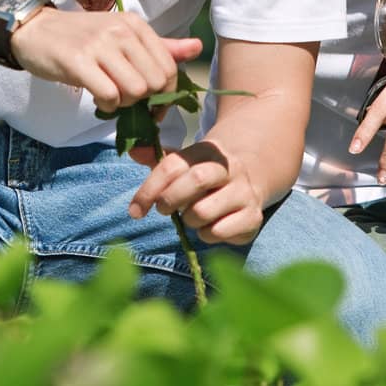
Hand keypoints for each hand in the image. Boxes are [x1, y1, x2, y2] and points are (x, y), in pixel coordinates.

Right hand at [11, 8, 202, 112]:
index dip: (164, 94)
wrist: (34, 31)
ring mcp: (99, 45)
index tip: (150, 103)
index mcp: (135, 25)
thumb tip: (197, 47)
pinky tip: (97, 97)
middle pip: (155, 82)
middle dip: (144, 101)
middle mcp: (121, 31)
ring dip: (124, 104)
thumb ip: (159, 46)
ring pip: (134, 91)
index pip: (169, 67)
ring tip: (109, 94)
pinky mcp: (78, 61)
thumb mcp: (121, 35)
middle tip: (126, 99)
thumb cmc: (81, 37)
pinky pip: (108, 96)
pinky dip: (106, 106)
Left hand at [127, 140, 264, 244]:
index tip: (135, 209)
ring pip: (204, 211)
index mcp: (207, 151)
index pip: (173, 165)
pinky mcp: (253, 217)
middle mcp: (229, 168)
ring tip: (191, 216)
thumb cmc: (204, 176)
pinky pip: (219, 232)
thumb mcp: (183, 163)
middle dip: (170, 199)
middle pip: (195, 180)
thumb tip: (132, 151)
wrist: (249, 181)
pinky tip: (209, 227)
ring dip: (188, 220)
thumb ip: (157, 159)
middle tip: (163, 209)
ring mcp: (244, 192)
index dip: (150, 188)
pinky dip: (206, 235)